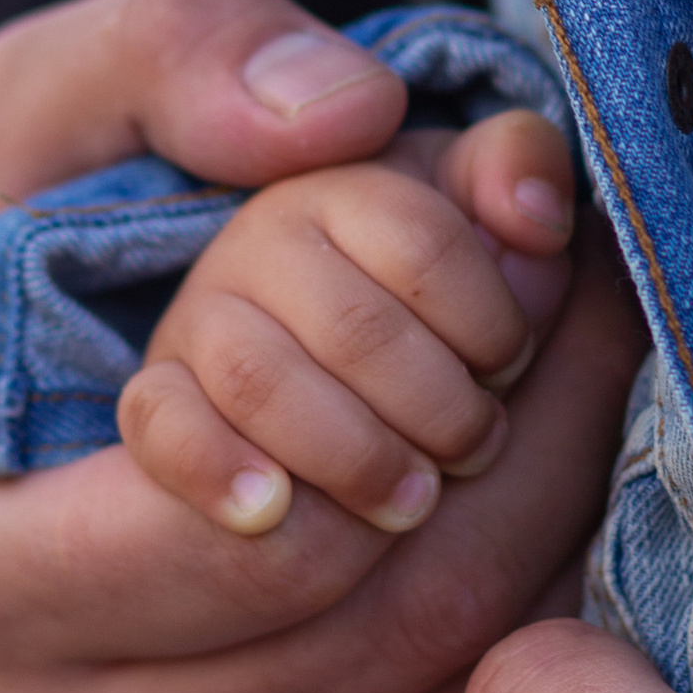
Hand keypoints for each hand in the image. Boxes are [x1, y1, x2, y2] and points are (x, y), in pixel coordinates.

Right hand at [0, 0, 637, 692]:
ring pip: (456, 692)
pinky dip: (546, 620)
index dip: (404, 387)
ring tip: (574, 372)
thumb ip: (190, 49)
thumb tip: (338, 120)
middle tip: (578, 303)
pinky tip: (538, 493)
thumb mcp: (93, 78)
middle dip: (521, 440)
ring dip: (559, 516)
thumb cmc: (84, 221)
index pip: (258, 540)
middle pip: (389, 618)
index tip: (485, 265)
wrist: (85, 368)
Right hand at [119, 113, 574, 539]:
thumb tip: (537, 215)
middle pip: (356, 327)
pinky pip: (162, 423)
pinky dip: (218, 469)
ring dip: (355, 456)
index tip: (511, 370)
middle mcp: (260, 240)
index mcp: (347, 187)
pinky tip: (270, 513)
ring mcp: (199, 318)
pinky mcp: (156, 394)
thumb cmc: (423, 301)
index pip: (427, 242)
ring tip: (412, 502)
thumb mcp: (481, 224)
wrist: (317, 377)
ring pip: (261, 379)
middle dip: (440, 408)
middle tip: (475, 451)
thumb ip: (518, 179)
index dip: (494, 324)